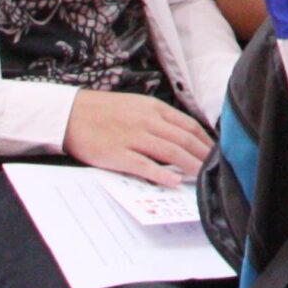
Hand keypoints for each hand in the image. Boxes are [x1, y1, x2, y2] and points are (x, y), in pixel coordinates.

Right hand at [63, 90, 213, 185]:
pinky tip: (173, 181)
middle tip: (217, 168)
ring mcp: (132, 137)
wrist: (69, 113)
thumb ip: (158, 119)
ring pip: (169, 151)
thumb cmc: (104, 111)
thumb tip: (182, 135)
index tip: (217, 152)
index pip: (188, 126)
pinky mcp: (116, 153)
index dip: (205, 141)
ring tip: (203, 176)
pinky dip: (160, 173)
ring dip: (189, 164)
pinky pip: (143, 165)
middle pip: (184, 139)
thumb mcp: (137, 106)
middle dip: (203, 155)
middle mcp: (147, 121)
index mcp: (154, 109)